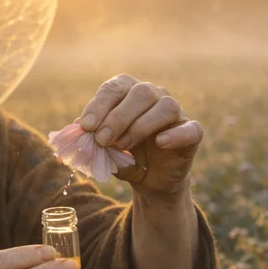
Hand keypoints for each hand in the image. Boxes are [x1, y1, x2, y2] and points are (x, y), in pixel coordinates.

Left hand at [77, 74, 203, 197]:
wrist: (151, 180)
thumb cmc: (125, 157)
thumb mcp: (104, 149)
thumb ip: (91, 137)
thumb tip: (75, 128)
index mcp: (130, 93)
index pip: (115, 87)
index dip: (99, 105)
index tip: (85, 126)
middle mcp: (155, 96)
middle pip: (141, 93)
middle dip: (117, 117)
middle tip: (102, 140)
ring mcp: (177, 113)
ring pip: (165, 106)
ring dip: (141, 126)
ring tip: (123, 146)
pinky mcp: (192, 134)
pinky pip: (190, 129)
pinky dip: (175, 135)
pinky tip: (160, 142)